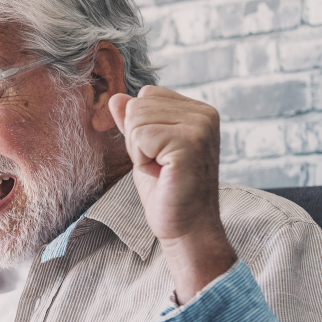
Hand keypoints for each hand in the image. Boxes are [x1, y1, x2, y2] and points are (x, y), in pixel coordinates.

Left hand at [109, 86, 235, 302]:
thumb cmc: (166, 191)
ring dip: (139, 150)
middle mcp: (204, 114)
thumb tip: (117, 98)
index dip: (140, 128)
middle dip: (136, 140)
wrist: (186, 226)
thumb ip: (134, 122)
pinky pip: (140, 136)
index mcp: (198, 111)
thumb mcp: (145, 150)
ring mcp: (199, 127)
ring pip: (136, 118)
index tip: (157, 154)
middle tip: (159, 165)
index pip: (146, 95)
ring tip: (161, 169)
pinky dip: (141, 160)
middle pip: (138, 105)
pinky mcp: (189, 143)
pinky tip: (162, 174)